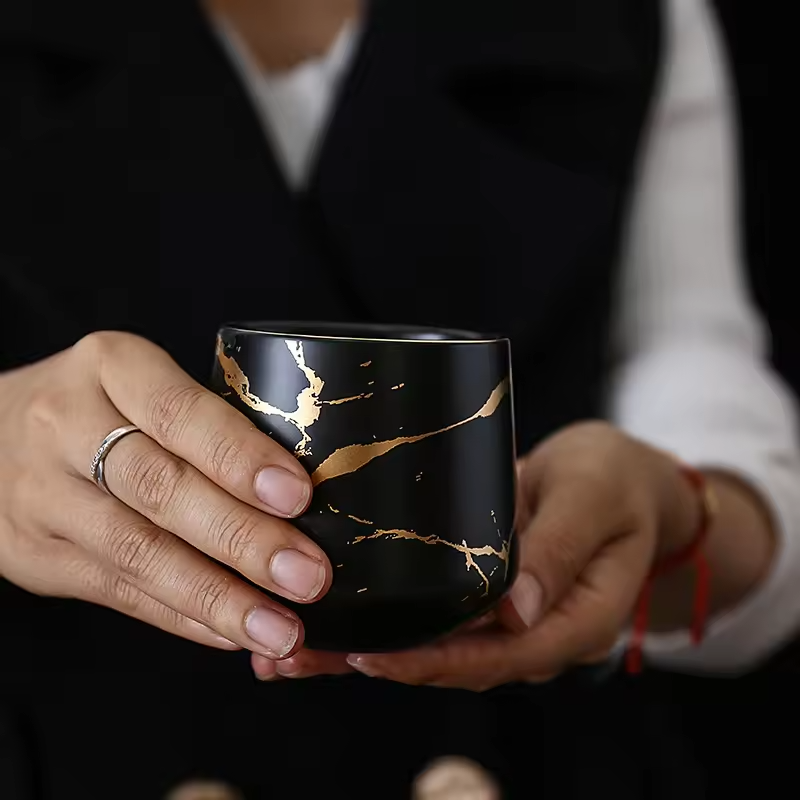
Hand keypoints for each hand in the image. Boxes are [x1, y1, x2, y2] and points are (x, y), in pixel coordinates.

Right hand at [0, 332, 331, 658]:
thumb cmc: (100, 404)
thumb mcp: (142, 383)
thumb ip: (206, 425)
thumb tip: (300, 495)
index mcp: (110, 366)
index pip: (179, 412)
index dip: (239, 457)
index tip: (297, 495)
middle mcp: (65, 424)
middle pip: (160, 488)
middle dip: (242, 538)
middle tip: (306, 574)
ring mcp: (41, 495)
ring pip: (137, 552)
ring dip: (217, 597)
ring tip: (279, 628)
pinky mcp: (34, 555)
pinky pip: (117, 592)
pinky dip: (182, 616)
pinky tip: (231, 632)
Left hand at [253, 422, 697, 685]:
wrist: (616, 480)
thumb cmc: (614, 481)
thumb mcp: (595, 499)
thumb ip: (561, 548)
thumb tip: (517, 611)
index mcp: (572, 621)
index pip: (500, 658)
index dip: (436, 662)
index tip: (373, 657)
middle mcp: (530, 632)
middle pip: (450, 662)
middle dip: (374, 663)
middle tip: (297, 654)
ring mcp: (502, 617)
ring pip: (429, 646)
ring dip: (360, 649)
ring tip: (287, 648)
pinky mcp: (477, 593)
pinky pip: (428, 614)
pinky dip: (377, 619)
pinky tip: (325, 620)